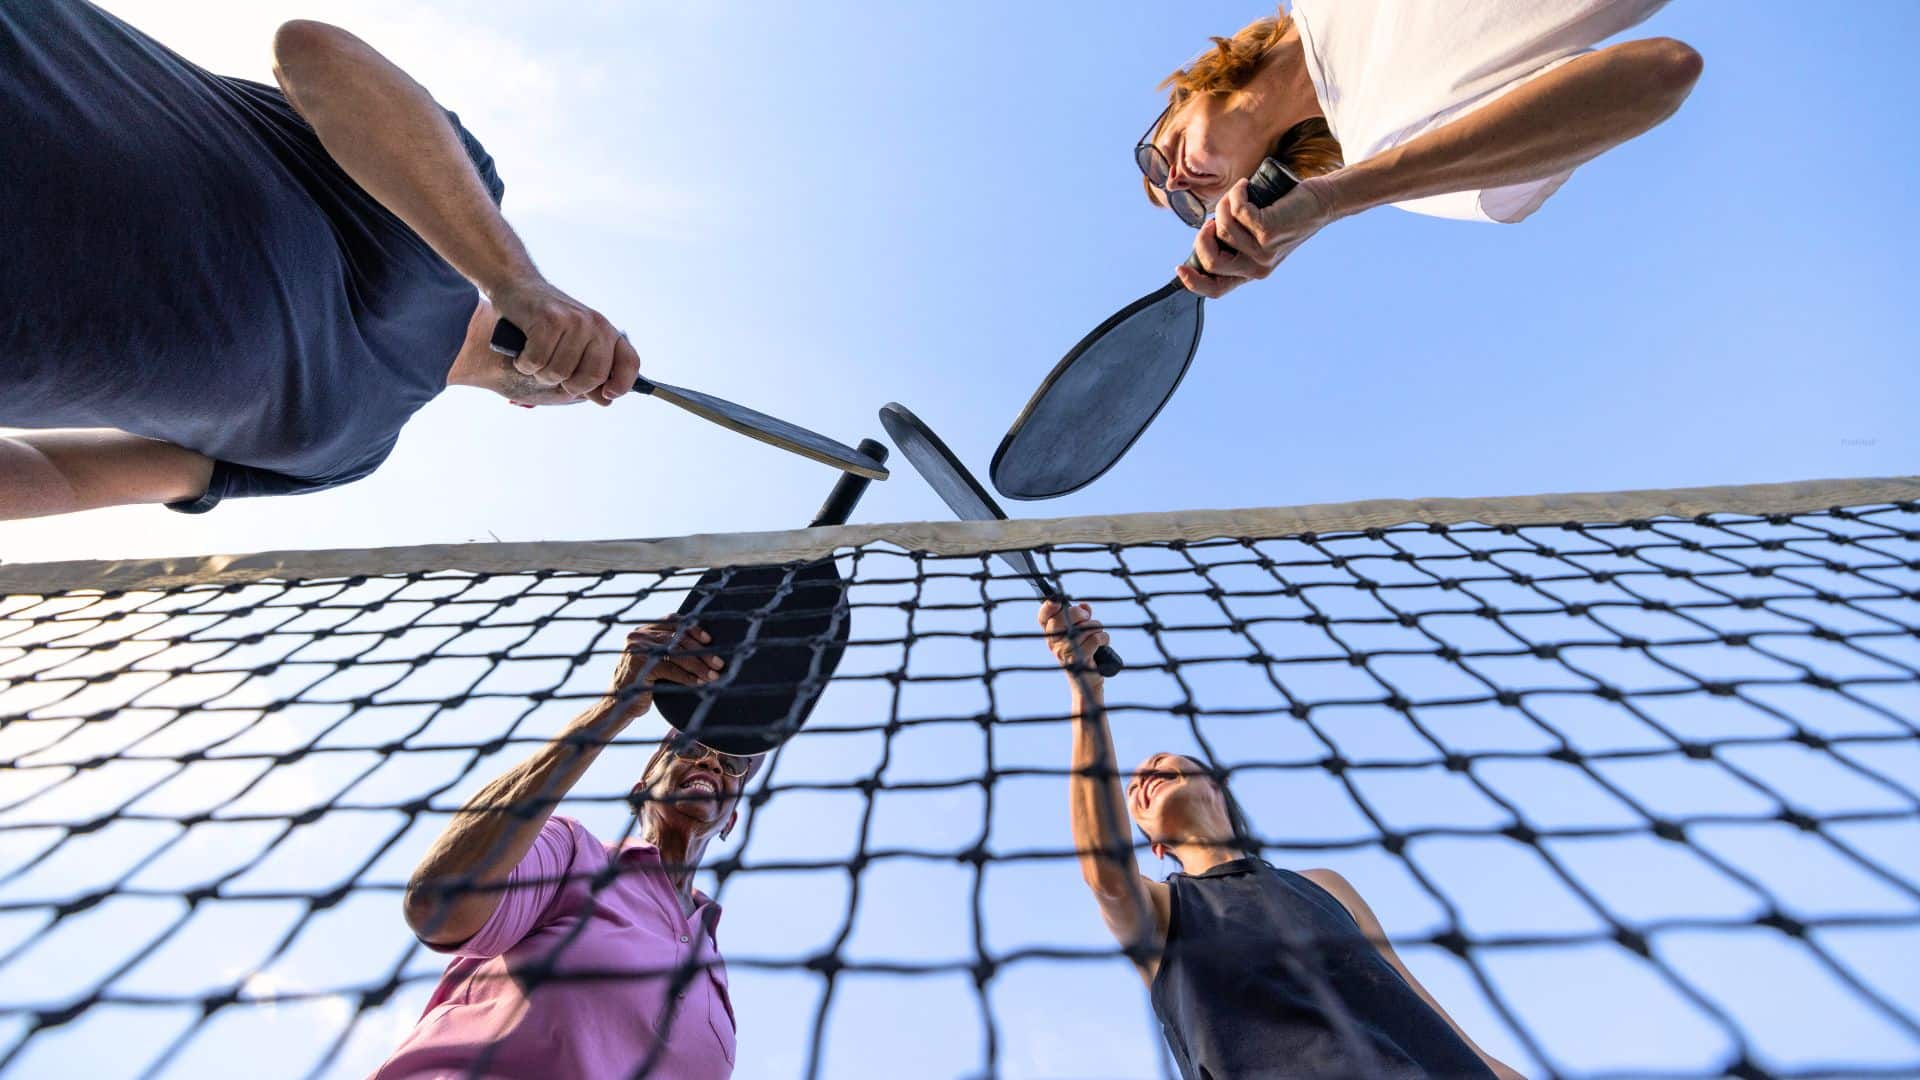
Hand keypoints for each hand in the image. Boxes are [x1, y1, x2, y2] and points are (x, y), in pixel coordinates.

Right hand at [489, 278, 641, 405]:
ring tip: (536, 357)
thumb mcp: (577, 347)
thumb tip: (606, 400)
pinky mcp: (549, 319)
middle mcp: (596, 325)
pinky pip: (537, 362)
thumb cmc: (548, 324)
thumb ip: (592, 374)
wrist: (520, 288)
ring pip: (559, 373)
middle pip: (592, 377)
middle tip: (554, 374)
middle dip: (569, 385)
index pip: (630, 362)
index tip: (607, 394)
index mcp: (608, 333)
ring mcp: (574, 321)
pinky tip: (523, 351)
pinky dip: (525, 364)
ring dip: (541, 374)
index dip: (622, 384)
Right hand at [602, 616, 724, 725]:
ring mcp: (636, 649)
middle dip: (701, 651)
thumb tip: (707, 644)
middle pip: (677, 638)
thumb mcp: (656, 660)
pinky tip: (700, 683)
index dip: (692, 628)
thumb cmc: (644, 683)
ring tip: (714, 675)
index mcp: (643, 630)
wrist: (619, 705)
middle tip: (719, 663)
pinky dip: (687, 677)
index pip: (672, 622)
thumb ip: (671, 648)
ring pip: (675, 653)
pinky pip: (669, 669)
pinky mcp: (638, 665)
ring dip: (698, 665)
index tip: (709, 639)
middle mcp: (638, 635)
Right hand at [1037, 600, 1110, 685]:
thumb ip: (1081, 617)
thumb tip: (1084, 606)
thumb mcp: (1080, 632)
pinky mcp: (1078, 659)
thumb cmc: (1084, 652)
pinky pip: (1095, 639)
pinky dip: (1104, 639)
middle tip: (1087, 618)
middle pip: (1064, 617)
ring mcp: (1065, 652)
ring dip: (1097, 629)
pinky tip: (1102, 645)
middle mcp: (1054, 643)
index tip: (1056, 601)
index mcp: (1051, 635)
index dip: (1048, 607)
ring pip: (1085, 628)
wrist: (1088, 680)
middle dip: (1080, 614)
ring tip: (1097, 638)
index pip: (1043, 618)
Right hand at [1174, 176, 1337, 298]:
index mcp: (1251, 272)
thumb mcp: (1257, 234)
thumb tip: (1205, 236)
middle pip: (1211, 261)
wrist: (1322, 203)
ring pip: (1222, 229)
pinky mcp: (1268, 231)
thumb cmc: (1287, 214)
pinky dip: (1237, 193)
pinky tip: (1246, 185)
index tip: (1179, 268)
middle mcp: (1257, 268)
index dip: (1193, 282)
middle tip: (1212, 219)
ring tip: (1239, 194)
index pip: (1216, 290)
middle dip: (1202, 237)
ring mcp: (1263, 251)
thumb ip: (1235, 241)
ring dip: (1224, 205)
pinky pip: (1236, 211)